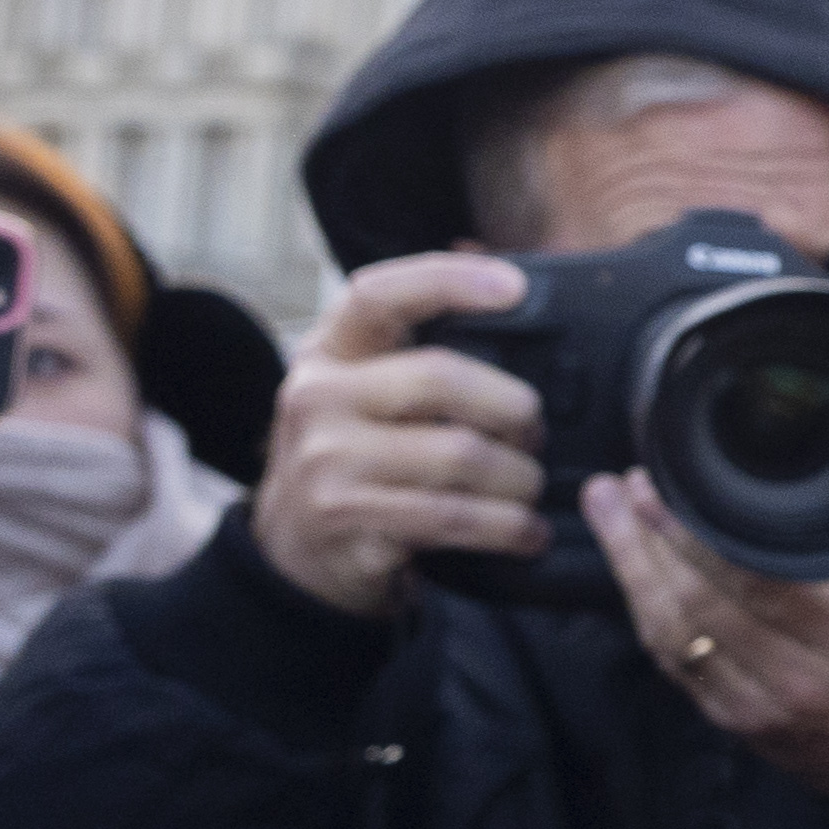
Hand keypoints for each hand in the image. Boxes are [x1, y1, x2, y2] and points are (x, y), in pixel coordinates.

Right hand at [256, 251, 548, 617]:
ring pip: (459, 455)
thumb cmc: (355, 457)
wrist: (293, 547)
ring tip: (531, 488)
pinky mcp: (347, 518)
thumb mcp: (364, 396)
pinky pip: (452, 516)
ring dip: (518, 478)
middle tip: (535, 436)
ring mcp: (326, 460)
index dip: (447, 280)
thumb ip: (419, 362)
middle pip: (441, 378)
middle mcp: (317, 397)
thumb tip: (519, 319)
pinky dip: (507, 527)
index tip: (515, 287)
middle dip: (513, 408)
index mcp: (329, 352)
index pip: (378, 295)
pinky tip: (527, 532)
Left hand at [595, 474, 828, 802]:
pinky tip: (634, 576)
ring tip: (608, 518)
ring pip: (674, 634)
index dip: (695, 534)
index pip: (756, 579)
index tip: (661, 489)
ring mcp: (762, 706)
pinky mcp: (739, 723)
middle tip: (618, 489)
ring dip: (631, 572)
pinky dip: (648, 615)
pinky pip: (677, 664)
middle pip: (698, 602)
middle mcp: (801, 677)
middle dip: (646, 540)